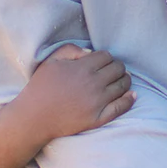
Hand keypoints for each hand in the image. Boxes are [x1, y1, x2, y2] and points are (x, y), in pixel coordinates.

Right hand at [20, 45, 134, 141]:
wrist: (34, 117)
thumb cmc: (41, 87)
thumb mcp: (51, 61)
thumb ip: (70, 50)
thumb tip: (91, 53)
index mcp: (83, 68)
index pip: (106, 56)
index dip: (106, 57)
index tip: (103, 62)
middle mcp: (93, 84)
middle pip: (118, 69)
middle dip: (117, 67)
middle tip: (113, 70)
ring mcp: (98, 102)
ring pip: (123, 85)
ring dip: (125, 80)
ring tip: (122, 80)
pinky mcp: (99, 117)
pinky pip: (121, 107)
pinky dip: (129, 99)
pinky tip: (131, 95)